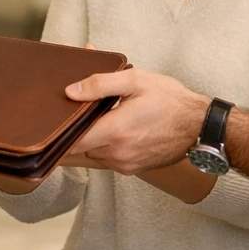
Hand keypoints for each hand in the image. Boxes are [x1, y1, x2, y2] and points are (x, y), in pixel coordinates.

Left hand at [65, 68, 211, 174]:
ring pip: (91, 157)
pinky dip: (100, 149)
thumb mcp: (135, 80)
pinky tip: (105, 131)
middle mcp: (118, 153)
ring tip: (88, 121)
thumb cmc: (171, 100)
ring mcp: (125, 164)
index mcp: (115, 131)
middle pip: (78, 150)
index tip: (48, 124)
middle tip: (66, 117)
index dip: (56, 134)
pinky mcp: (132, 169)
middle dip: (71, 134)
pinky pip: (105, 161)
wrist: (200, 125)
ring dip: (86, 142)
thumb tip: (70, 91)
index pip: (71, 142)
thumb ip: (100, 84)